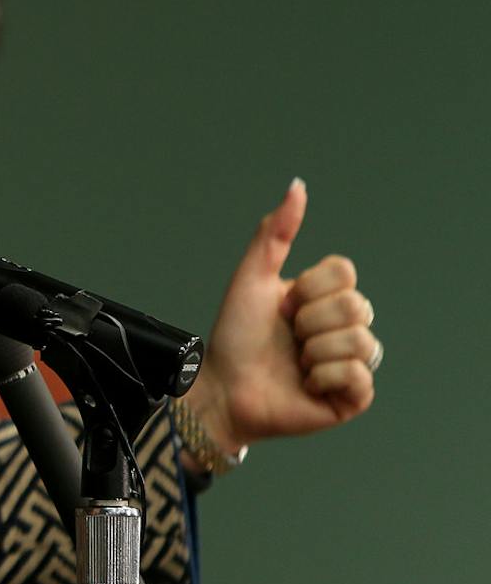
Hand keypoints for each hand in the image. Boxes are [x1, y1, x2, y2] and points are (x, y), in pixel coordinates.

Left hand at [184, 179, 377, 454]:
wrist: (221, 388)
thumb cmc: (234, 337)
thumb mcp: (251, 278)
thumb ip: (275, 233)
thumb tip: (297, 186)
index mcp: (325, 298)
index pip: (344, 272)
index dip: (308, 288)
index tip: (281, 305)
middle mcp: (343, 327)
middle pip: (355, 305)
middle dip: (308, 321)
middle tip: (286, 337)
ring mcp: (351, 362)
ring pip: (361, 340)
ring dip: (313, 351)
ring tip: (294, 362)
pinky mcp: (351, 397)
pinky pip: (358, 376)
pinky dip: (323, 378)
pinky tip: (305, 384)